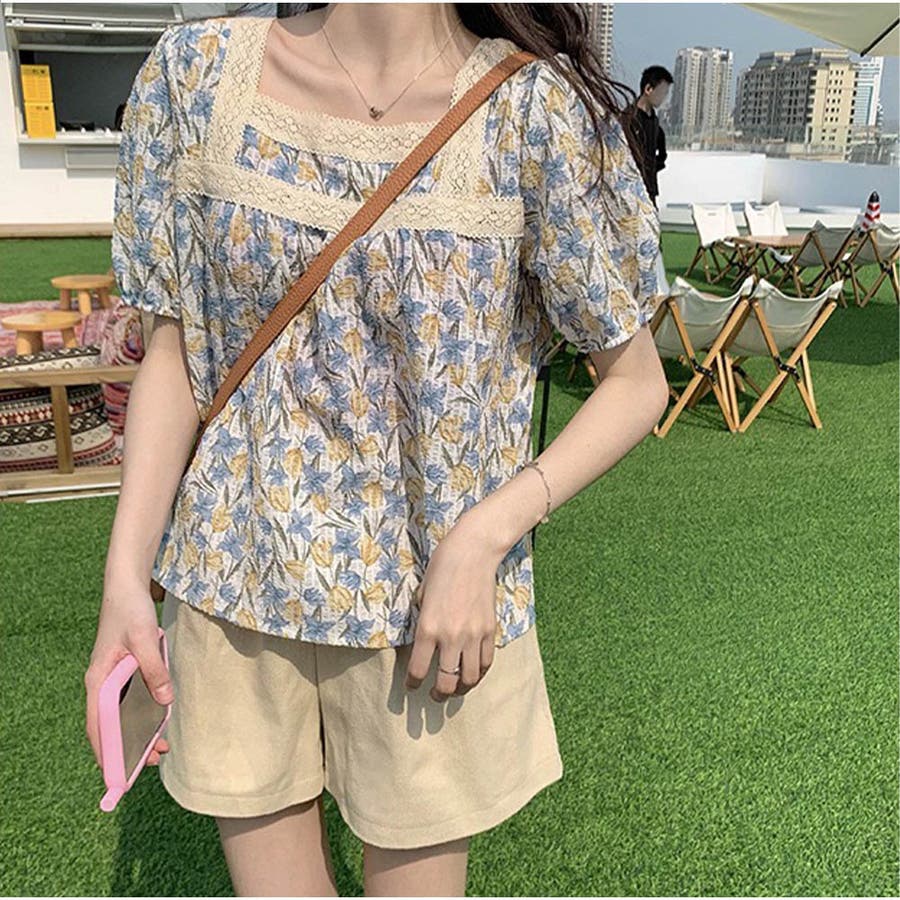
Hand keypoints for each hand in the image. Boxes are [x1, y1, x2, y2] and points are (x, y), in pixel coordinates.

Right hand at [85, 575, 173, 770]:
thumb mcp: (144, 641)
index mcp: (99, 681)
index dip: (108, 752)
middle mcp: (101, 684)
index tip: (118, 775)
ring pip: (122, 715)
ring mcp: (112, 679)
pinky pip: (130, 701)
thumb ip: (154, 671)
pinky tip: (159, 721)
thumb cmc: (131, 612)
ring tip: (160, 748)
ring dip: (138, 732)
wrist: (127, 588)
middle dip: (128, 747)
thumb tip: (164, 702)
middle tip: (153, 761)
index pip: (98, 726)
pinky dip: (142, 714)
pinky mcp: (124, 672)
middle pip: (110, 725)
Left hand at [405, 512, 507, 701]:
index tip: (411, 686)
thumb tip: (423, 641)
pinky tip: (472, 673)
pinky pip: (486, 662)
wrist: (473, 552)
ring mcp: (473, 635)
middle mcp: (451, 637)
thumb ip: (423, 621)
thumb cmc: (442, 568)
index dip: (412, 683)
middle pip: (445, 682)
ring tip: (455, 689)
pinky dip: (479, 673)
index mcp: (428, 628)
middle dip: (438, 695)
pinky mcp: (490, 630)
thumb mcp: (422, 595)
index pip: (418, 669)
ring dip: (461, 689)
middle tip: (434, 696)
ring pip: (469, 678)